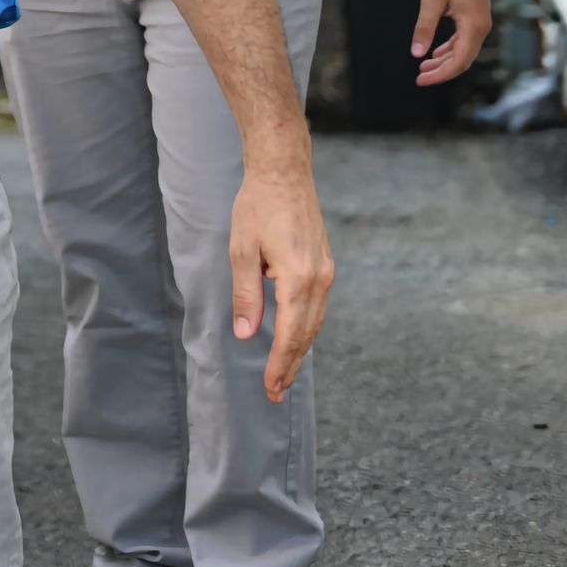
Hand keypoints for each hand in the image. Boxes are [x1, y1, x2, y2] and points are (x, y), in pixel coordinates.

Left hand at [229, 145, 333, 401]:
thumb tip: (247, 334)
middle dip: (291, 365)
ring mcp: (325, 272)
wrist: (284, 173)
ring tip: (285, 374)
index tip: (270, 387)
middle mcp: (319, 279)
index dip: (280, 363)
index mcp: (298, 277)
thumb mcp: (242, 250)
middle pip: (307, 334)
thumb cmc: (258, 206)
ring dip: (300, 350)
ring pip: (315, 322)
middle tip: (277, 393)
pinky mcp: (324, 265)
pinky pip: (317, 307)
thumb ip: (245, 295)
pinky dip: (307, 329)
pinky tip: (296, 339)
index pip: (290, 333)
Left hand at [413, 0, 490, 84]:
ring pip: (463, 50)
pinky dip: (450, 48)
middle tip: (420, 77)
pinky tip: (436, 51)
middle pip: (463, 60)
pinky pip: (464, 39)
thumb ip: (424, 28)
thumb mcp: (432, 1)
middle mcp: (481, 27)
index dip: (440, 75)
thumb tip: (416, 54)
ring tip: (424, 66)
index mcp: (473, 27)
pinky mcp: (475, 14)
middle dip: (441, 71)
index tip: (421, 80)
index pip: (458, 62)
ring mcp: (480, 21)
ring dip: (444, 60)